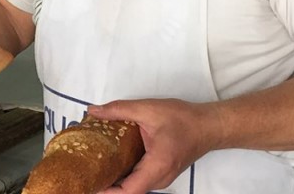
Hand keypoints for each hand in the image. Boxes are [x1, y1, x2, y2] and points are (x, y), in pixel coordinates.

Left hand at [88, 99, 222, 193]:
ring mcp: (162, 179)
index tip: (89, 182)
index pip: (128, 192)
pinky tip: (110, 160)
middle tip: (84, 170)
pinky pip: (139, 180)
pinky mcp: (161, 174)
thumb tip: (92, 111)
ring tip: (93, 165)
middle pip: (128, 191)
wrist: (209, 126)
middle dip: (105, 184)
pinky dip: (124, 174)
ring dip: (114, 179)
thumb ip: (119, 110)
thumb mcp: (148, 109)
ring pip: (133, 186)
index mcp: (156, 167)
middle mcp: (160, 179)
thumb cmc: (183, 119)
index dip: (106, 191)